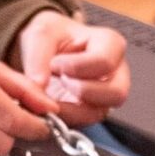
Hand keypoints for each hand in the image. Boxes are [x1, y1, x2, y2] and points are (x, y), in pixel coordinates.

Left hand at [15, 11, 131, 117]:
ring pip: (100, 112)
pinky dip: (64, 116)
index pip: (104, 61)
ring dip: (71, 108)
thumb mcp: (41, 33)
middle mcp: (116, 72)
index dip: (76, 67)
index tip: (55, 63)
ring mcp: (107, 95)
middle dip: (82, 91)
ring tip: (52, 92)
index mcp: (110, 44)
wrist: (48, 49)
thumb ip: (38, 56)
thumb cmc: (53, 37)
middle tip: (60, 81)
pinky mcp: (93, 110)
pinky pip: (84, 121)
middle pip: (116, 93)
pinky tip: (51, 103)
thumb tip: (38, 84)